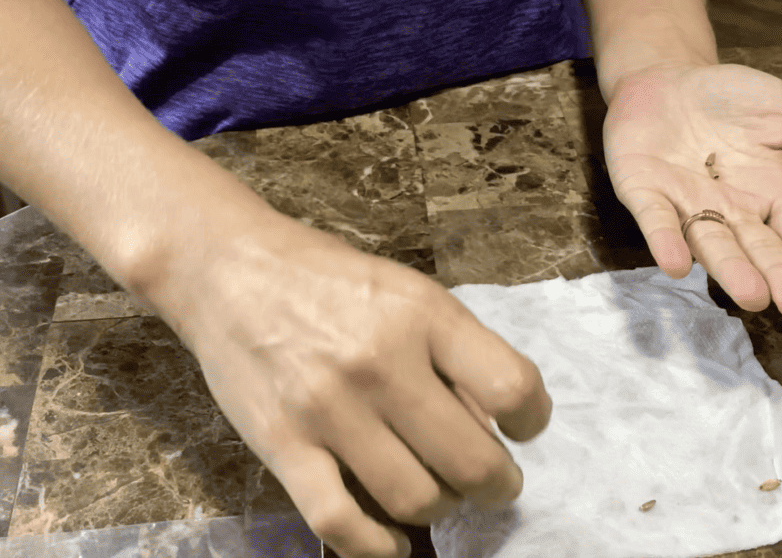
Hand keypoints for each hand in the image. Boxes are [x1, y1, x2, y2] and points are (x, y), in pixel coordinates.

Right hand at [152, 219, 551, 557]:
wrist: (230, 270)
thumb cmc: (330, 279)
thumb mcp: (408, 292)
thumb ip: (453, 353)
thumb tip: (494, 428)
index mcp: (424, 316)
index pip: (512, 387)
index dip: (532, 420)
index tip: (522, 428)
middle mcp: (381, 364)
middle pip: (471, 461)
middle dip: (497, 485)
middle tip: (495, 483)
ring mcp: (329, 409)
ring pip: (415, 499)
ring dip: (442, 509)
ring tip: (443, 496)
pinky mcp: (283, 446)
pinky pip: (339, 522)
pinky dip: (376, 548)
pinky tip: (393, 544)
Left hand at [602, 61, 781, 317]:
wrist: (667, 81)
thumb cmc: (731, 102)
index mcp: (772, 195)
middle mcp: (732, 210)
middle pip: (759, 249)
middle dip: (777, 276)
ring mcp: (686, 204)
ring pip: (711, 243)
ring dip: (730, 269)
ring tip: (753, 296)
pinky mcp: (643, 192)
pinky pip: (655, 220)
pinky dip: (665, 240)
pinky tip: (676, 265)